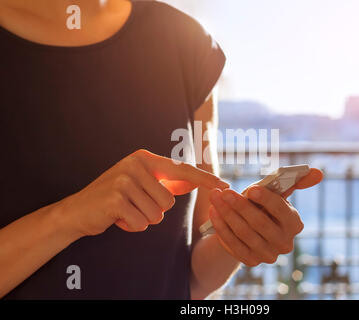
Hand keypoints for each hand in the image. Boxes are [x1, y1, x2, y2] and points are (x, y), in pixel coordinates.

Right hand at [58, 149, 228, 236]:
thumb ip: (167, 181)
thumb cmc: (116, 199)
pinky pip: (142, 222)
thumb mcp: (142, 184)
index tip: (225, 185)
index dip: (205, 179)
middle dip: (155, 210)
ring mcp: (125, 179)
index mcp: (145, 158)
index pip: (183, 169)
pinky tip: (117, 218)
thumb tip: (194, 180)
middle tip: (133, 205)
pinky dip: (132, 227)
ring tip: (125, 211)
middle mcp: (136, 163)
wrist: (78, 211)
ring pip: (158, 213)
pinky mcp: (117, 198)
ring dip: (143, 219)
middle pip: (170, 200)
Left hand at [208, 168, 322, 266]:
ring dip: (226, 214)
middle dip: (240, 206)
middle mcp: (285, 243)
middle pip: (260, 223)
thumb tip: (318, 172)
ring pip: (243, 233)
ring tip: (214, 197)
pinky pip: (233, 244)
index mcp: (295, 224)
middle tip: (223, 191)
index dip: (267, 200)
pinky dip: (221, 227)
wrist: (250, 228)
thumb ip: (295, 182)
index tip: (251, 189)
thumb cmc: (263, 205)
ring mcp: (268, 255)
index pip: (282, 211)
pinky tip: (213, 212)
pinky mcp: (250, 261)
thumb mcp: (276, 192)